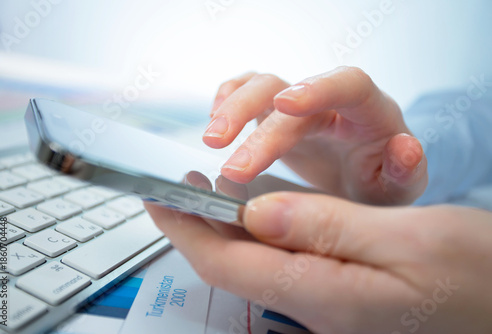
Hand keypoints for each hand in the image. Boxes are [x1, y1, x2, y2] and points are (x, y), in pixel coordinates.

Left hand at [146, 194, 491, 333]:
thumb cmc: (478, 277)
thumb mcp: (407, 240)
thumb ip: (327, 227)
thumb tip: (260, 212)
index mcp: (324, 293)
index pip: (228, 263)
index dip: (185, 230)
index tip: (158, 197)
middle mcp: (317, 304)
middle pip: (235, 266)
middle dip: (197, 227)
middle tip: (178, 187)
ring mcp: (327, 302)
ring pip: (256, 264)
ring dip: (227, 228)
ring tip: (209, 192)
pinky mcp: (340, 291)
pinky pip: (283, 263)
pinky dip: (261, 233)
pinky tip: (261, 212)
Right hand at [203, 67, 427, 204]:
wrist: (360, 185)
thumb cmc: (380, 183)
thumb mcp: (402, 188)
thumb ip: (406, 171)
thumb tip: (406, 148)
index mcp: (368, 112)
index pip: (347, 84)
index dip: (317, 89)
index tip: (286, 106)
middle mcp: (329, 102)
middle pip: (286, 90)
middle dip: (256, 122)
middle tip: (232, 164)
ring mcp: (298, 107)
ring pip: (260, 87)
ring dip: (232, 109)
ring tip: (211, 139)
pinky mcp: (274, 117)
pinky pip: (247, 92)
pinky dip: (227, 99)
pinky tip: (214, 121)